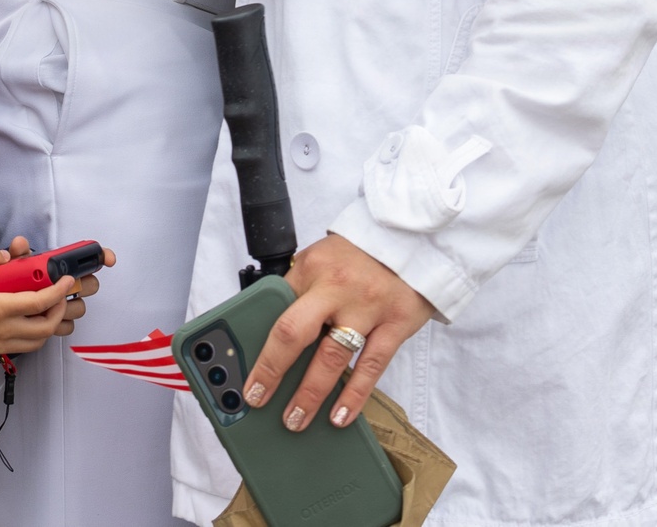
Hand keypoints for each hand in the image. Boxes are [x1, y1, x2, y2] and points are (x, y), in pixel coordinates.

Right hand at [0, 238, 115, 354]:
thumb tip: (9, 255)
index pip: (38, 303)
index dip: (58, 291)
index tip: (67, 279)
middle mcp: (3, 330)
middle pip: (45, 328)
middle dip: (60, 310)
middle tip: (60, 294)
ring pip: (37, 342)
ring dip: (50, 326)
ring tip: (50, 307)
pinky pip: (24, 346)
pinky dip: (36, 335)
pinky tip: (32, 319)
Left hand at [242, 234, 432, 431]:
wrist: (411, 236)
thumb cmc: (360, 254)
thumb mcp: (322, 258)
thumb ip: (300, 289)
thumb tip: (271, 330)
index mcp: (312, 267)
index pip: (274, 308)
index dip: (257, 342)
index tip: (245, 372)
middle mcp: (336, 286)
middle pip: (295, 332)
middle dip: (272, 370)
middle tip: (258, 399)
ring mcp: (367, 306)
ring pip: (332, 356)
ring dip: (310, 394)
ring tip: (295, 420)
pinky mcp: (396, 322)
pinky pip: (371, 365)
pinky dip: (354, 395)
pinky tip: (340, 416)